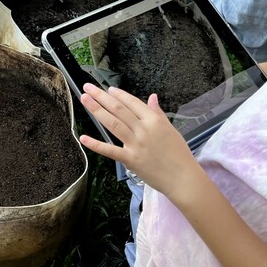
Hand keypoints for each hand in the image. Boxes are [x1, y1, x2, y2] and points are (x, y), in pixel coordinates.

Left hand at [79, 84, 200, 199]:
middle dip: (101, 96)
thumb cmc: (179, 154)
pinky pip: (110, 150)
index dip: (118, 94)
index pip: (132, 102)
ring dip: (97, 110)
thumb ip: (158, 113)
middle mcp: (143, 129)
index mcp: (154, 120)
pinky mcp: (130, 160)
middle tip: (87, 87)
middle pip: (118, 109)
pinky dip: (96, 144)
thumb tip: (152, 97)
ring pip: (112, 123)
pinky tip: (83, 138)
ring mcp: (136, 144)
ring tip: (85, 99)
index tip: (107, 89)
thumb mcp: (170, 129)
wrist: (183, 178)